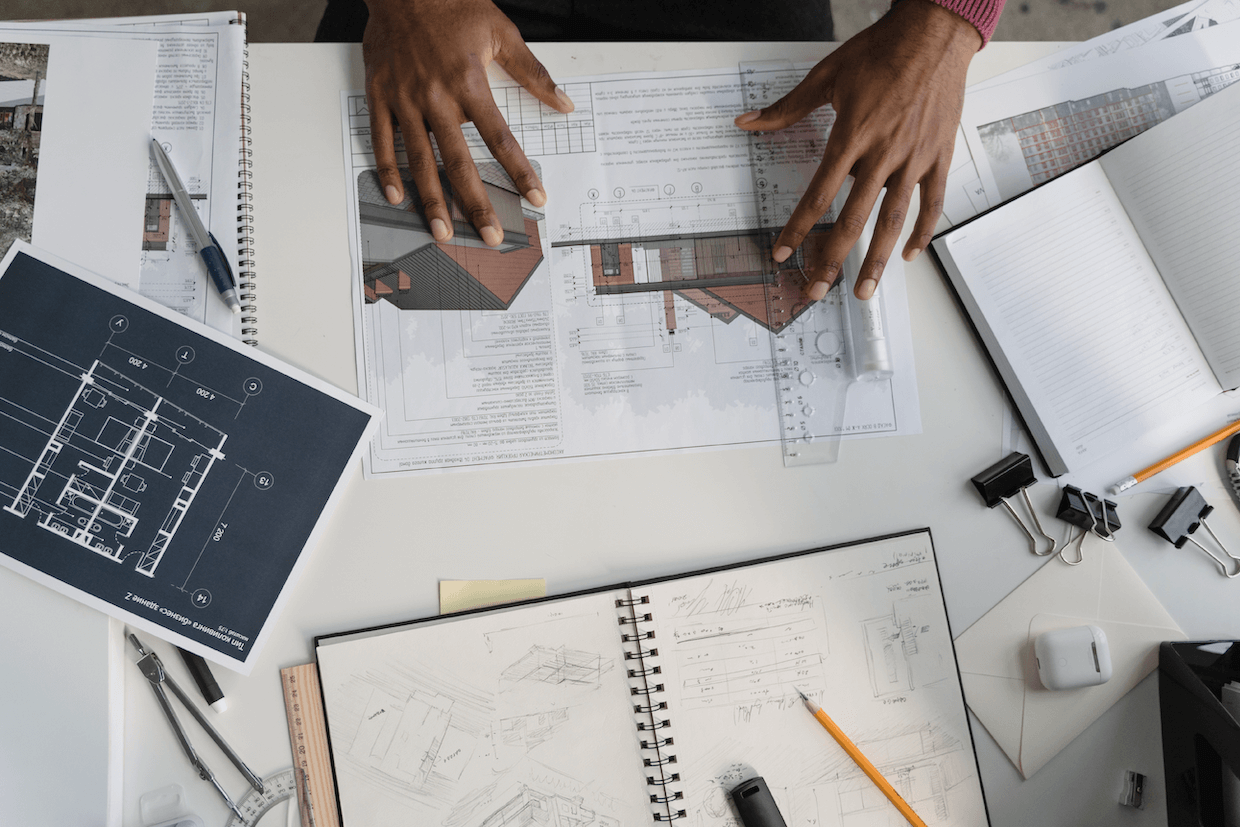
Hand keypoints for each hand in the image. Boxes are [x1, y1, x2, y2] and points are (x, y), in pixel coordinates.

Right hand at [362, 0, 574, 244]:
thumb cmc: (452, 4)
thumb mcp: (501, 32)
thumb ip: (533, 72)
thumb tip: (564, 103)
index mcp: (468, 83)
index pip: (500, 139)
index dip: (520, 172)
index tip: (535, 198)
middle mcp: (435, 97)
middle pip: (459, 162)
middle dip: (476, 204)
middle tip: (489, 235)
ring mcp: (404, 100)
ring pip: (419, 160)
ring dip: (431, 200)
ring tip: (442, 231)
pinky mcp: (380, 96)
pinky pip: (382, 140)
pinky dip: (388, 170)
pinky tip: (397, 197)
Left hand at [734, 0, 980, 299]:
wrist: (935, 33)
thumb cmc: (883, 51)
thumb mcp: (827, 75)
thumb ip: (787, 107)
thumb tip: (748, 122)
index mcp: (852, 135)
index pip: (818, 194)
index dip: (797, 228)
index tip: (782, 253)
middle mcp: (883, 153)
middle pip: (853, 219)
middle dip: (831, 259)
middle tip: (817, 289)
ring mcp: (914, 158)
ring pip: (893, 220)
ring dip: (876, 260)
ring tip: (864, 290)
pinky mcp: (939, 156)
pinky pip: (932, 203)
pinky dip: (921, 231)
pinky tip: (907, 255)